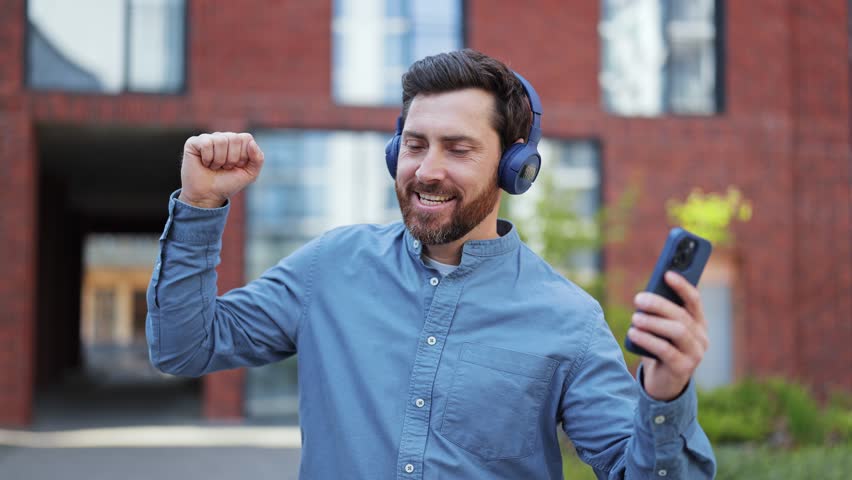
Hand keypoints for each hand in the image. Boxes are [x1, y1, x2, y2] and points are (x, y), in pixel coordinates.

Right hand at [179, 132, 264, 207]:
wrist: (208, 196)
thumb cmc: (228, 183)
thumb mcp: (250, 174)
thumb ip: (258, 159)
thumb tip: (251, 142)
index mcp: (237, 142)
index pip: (246, 138)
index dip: (243, 155)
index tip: (237, 166)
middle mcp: (223, 137)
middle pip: (234, 138)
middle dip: (232, 159)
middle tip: (225, 167)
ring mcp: (208, 139)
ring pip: (220, 140)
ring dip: (219, 160)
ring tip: (215, 167)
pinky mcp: (193, 143)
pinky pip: (206, 143)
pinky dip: (208, 158)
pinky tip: (205, 163)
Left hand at [627, 271, 708, 400]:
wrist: (663, 384)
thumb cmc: (660, 349)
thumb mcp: (661, 330)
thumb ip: (660, 315)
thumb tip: (645, 297)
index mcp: (698, 323)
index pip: (694, 300)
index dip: (682, 286)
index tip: (667, 274)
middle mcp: (701, 338)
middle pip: (681, 315)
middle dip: (659, 305)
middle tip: (638, 299)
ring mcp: (695, 354)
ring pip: (677, 331)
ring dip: (653, 322)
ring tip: (635, 318)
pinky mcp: (683, 369)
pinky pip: (666, 350)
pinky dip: (648, 339)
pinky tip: (634, 333)